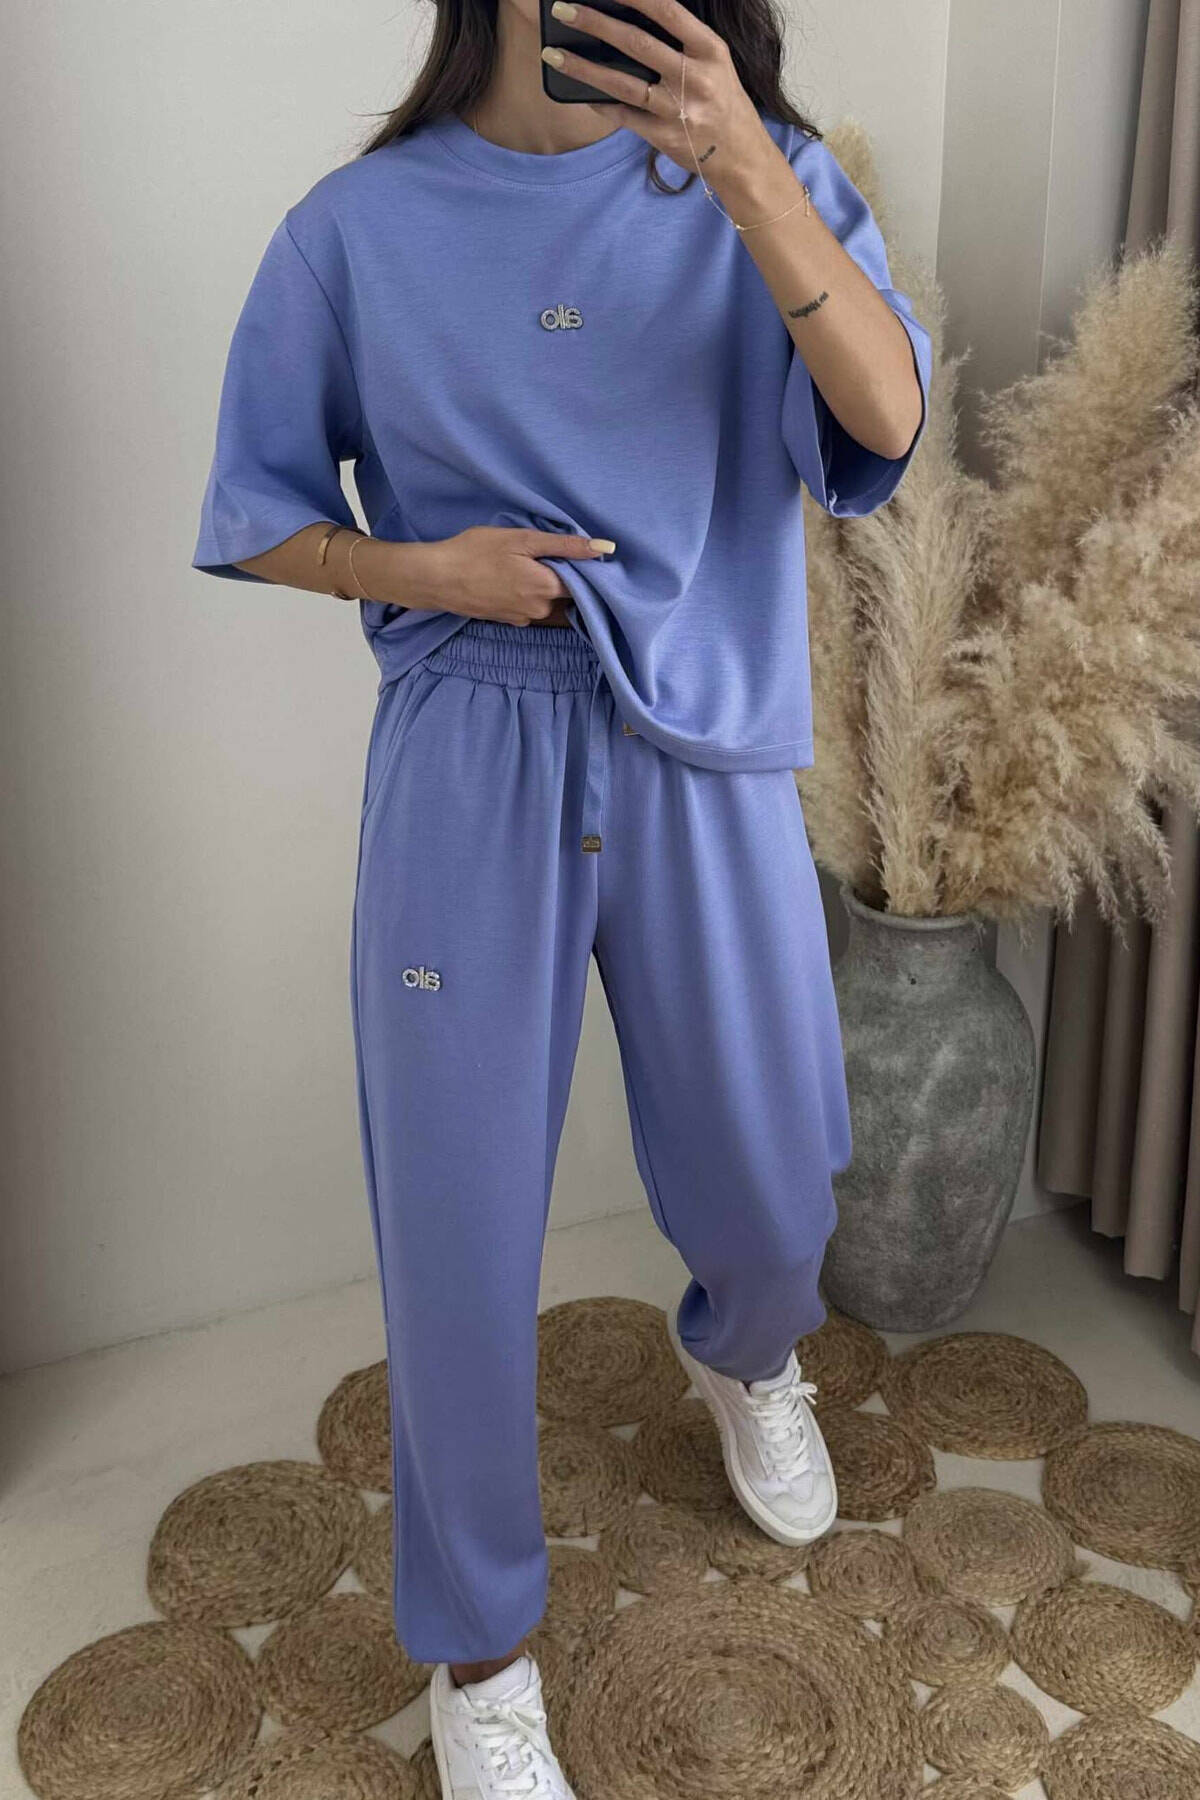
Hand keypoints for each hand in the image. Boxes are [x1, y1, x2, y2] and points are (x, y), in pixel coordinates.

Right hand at [408, 527, 615, 626]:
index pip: (585, 583)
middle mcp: (540, 610)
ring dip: (548, 587)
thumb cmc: (475, 553)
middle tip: (552, 554)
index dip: (586, 568)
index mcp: (548, 589)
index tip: (582, 553)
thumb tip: (606, 548)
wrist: (435, 578)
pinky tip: (516, 578)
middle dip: (567, 577)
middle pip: (568, 594)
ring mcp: (524, 618)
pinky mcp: (509, 621)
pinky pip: (532, 607)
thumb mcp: (522, 540)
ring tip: (532, 565)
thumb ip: (565, 545)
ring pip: (550, 602)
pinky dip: (531, 594)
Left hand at [541, 0, 769, 177]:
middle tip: (563, 9)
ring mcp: (678, 110)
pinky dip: (599, 104)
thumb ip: (681, 39)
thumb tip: (633, 17)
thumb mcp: (714, 62)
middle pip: (636, 43)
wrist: (741, 157)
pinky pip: (623, 116)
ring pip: (622, 84)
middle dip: (595, 23)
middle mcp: (694, 77)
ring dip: (583, 67)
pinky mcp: (663, 137)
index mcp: (709, 50)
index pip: (666, 10)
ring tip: (554, 54)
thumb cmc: (722, 101)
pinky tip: (580, 92)